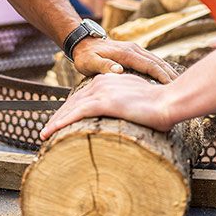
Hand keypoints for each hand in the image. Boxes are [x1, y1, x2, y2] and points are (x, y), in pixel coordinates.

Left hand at [42, 73, 174, 138]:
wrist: (171, 100)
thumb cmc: (162, 106)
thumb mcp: (140, 101)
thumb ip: (130, 104)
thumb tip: (131, 116)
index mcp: (111, 80)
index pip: (84, 96)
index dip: (71, 109)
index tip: (62, 121)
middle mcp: (103, 83)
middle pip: (74, 101)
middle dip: (59, 116)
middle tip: (47, 131)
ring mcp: (102, 91)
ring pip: (71, 107)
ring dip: (55, 121)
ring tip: (43, 135)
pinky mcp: (104, 102)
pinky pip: (75, 114)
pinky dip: (59, 124)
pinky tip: (49, 133)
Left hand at [71, 38, 178, 84]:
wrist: (83, 42)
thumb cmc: (85, 56)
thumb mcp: (90, 63)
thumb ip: (104, 66)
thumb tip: (119, 71)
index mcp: (126, 53)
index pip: (149, 65)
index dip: (162, 75)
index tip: (173, 86)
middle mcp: (134, 49)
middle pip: (157, 62)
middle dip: (171, 74)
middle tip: (184, 88)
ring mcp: (135, 49)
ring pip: (156, 60)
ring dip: (168, 71)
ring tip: (180, 84)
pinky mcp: (134, 52)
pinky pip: (151, 61)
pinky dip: (161, 69)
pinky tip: (166, 77)